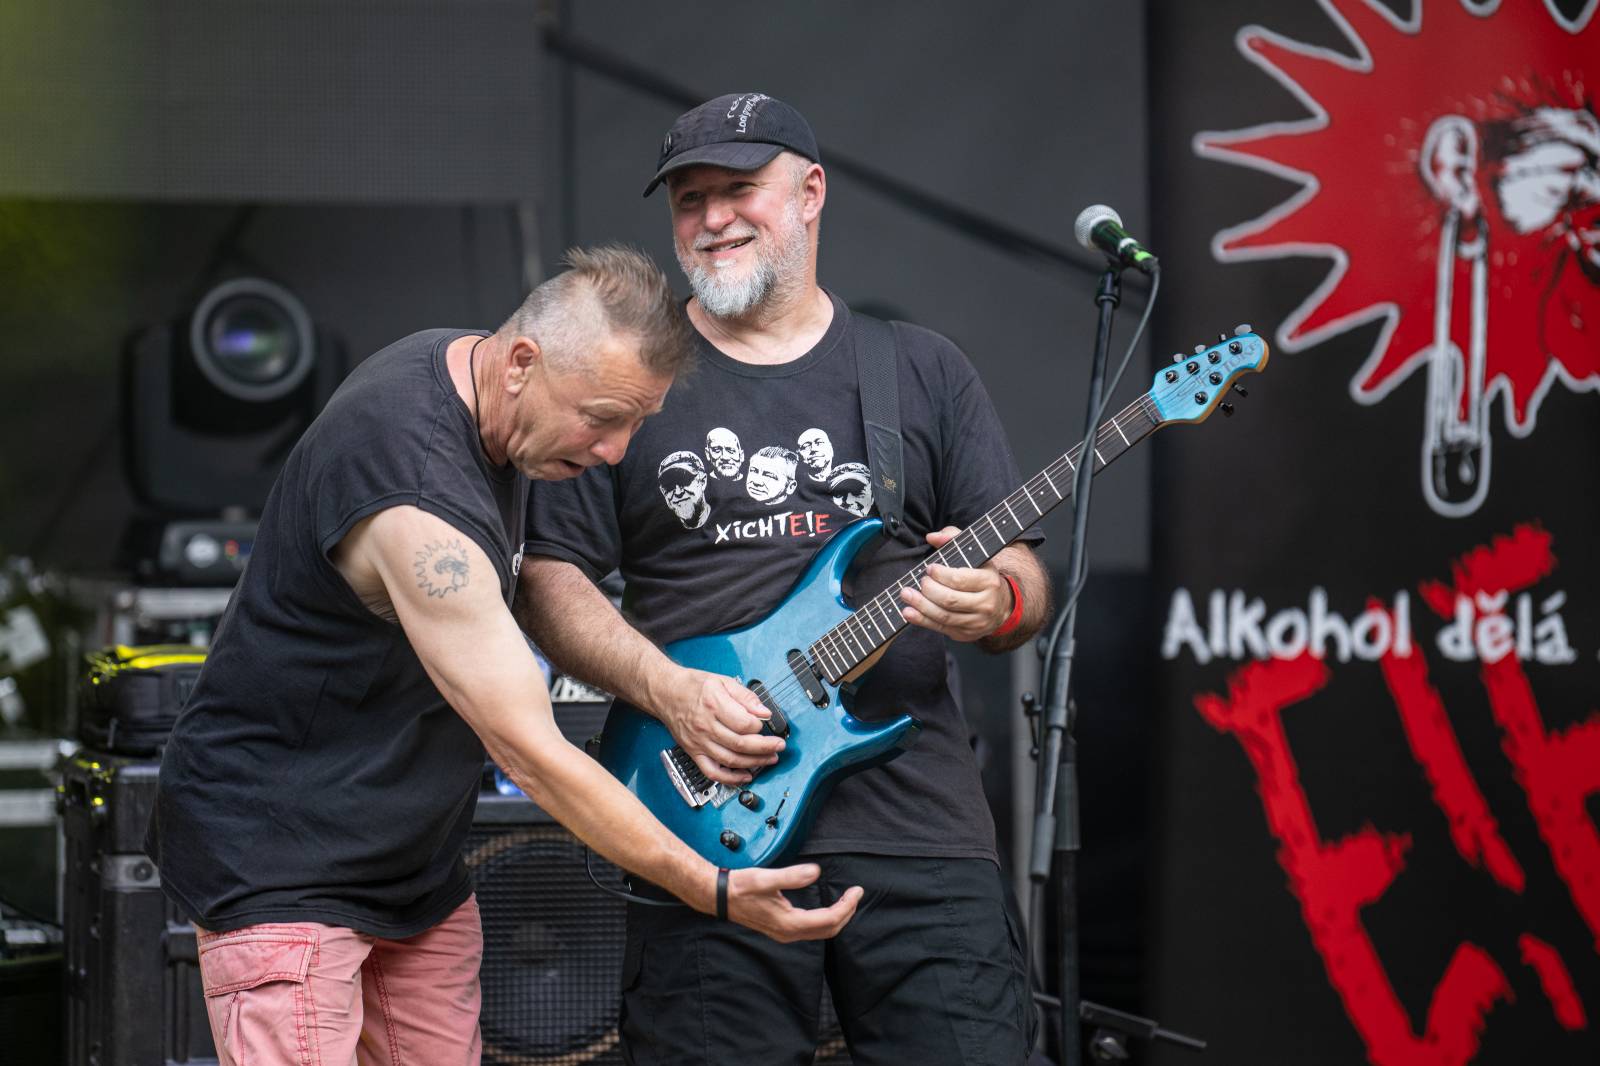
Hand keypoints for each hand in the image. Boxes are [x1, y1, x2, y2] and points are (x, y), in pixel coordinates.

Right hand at [661, 668, 784, 785]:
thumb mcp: (722, 681)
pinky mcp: (694, 752)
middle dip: (765, 747)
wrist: (665, 693)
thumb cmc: (692, 686)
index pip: (743, 723)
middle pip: (740, 744)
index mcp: (713, 705)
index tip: (765, 723)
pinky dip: (731, 778)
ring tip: (770, 759)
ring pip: (730, 760)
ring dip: (754, 763)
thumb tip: (763, 711)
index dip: (759, 726)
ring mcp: (699, 742)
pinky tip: (746, 775)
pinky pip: (713, 772)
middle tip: (778, 746)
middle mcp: (705, 726)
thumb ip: (745, 696)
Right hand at [724, 863, 862, 942]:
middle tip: (856, 894)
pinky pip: (811, 928)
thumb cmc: (740, 887)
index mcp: (789, 923)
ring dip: (838, 917)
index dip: (847, 906)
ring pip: (821, 931)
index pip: (829, 919)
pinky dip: (826, 918)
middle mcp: (789, 932)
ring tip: (847, 900)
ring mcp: (785, 933)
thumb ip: (792, 876)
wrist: (719, 897)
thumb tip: (815, 872)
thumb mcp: (766, 879)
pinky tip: (827, 906)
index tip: (857, 891)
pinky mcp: (782, 928)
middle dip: (846, 912)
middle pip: (829, 930)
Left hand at [899, 526, 1012, 641]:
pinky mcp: (965, 634)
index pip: (960, 580)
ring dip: (920, 606)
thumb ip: (954, 538)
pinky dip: (922, 620)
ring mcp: (976, 622)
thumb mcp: (975, 554)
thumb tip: (932, 537)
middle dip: (928, 590)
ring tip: (906, 594)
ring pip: (944, 616)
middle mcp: (985, 604)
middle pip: (950, 600)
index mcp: (989, 582)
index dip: (940, 574)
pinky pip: (941, 628)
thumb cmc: (982, 576)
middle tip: (920, 581)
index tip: (929, 569)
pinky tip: (909, 612)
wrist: (1000, 606)